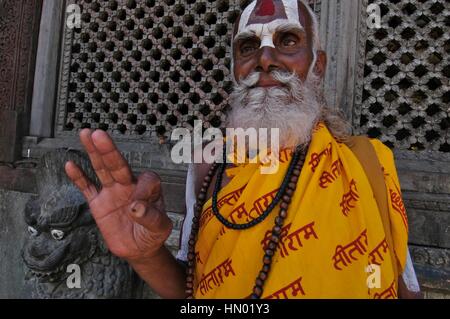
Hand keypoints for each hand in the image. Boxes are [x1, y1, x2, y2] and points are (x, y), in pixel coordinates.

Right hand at [65, 129, 172, 261]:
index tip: (136, 207)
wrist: (138, 249)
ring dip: (94, 153)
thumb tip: (135, 208)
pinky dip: (79, 178)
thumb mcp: (159, 228)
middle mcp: (129, 186)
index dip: (142, 191)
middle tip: (99, 135)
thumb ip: (151, 217)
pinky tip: (71, 165)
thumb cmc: (152, 235)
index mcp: (148, 189)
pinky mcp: (98, 203)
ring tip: (86, 134)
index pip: (146, 180)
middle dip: (109, 151)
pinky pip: (87, 188)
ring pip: (102, 169)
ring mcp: (112, 192)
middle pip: (119, 165)